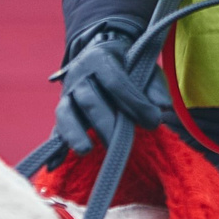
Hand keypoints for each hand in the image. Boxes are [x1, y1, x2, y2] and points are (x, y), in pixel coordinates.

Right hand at [51, 24, 173, 159]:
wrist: (99, 54)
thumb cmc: (127, 66)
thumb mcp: (144, 68)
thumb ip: (155, 86)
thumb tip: (163, 107)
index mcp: (100, 59)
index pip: (116, 81)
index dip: (134, 102)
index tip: (154, 121)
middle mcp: (79, 75)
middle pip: (90, 99)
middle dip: (107, 122)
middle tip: (123, 143)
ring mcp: (66, 95)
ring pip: (66, 113)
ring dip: (75, 132)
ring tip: (85, 150)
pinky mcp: (62, 113)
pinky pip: (56, 129)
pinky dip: (55, 146)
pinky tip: (55, 164)